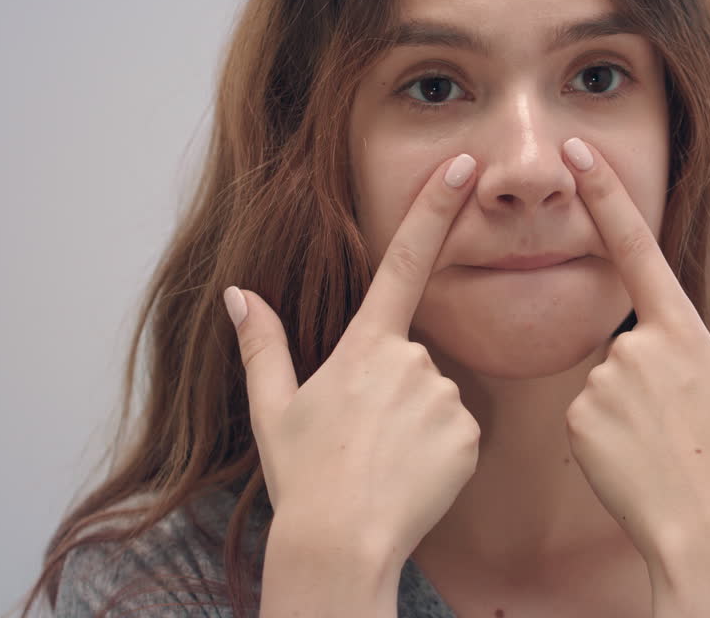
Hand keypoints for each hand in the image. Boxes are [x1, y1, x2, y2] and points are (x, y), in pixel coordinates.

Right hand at [225, 153, 482, 561]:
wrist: (341, 543)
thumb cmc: (304, 476)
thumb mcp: (274, 408)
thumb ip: (263, 344)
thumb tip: (238, 295)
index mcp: (363, 345)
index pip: (404, 260)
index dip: (436, 207)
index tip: (463, 165)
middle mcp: (411, 360)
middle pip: (413, 357)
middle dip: (394, 389)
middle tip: (364, 437)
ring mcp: (445, 396)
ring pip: (437, 395)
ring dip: (417, 420)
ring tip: (385, 461)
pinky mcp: (471, 434)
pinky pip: (459, 430)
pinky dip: (440, 449)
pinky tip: (412, 475)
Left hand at [559, 137, 709, 561]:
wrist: (705, 534)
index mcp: (682, 332)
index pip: (636, 247)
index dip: (604, 194)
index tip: (573, 149)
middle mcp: (635, 348)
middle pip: (629, 341)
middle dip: (650, 375)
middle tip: (680, 424)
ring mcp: (602, 384)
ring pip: (605, 380)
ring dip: (627, 406)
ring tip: (659, 445)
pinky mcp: (576, 419)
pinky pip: (584, 414)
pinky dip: (603, 433)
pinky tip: (632, 459)